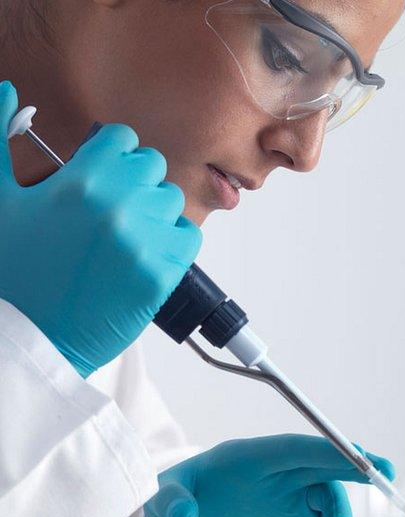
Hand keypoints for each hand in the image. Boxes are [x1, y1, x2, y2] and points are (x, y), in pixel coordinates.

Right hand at [0, 81, 200, 376]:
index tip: (96, 174)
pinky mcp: (162, 275)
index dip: (107, 156)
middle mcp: (118, 207)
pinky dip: (170, 242)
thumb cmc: (10, 272)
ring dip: (150, 212)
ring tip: (117, 236)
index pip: (122, 140)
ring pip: (170, 200)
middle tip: (103, 210)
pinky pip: (187, 237)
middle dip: (130, 181)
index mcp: (79, 183)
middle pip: (150, 167)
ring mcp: (144, 242)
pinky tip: (139, 254)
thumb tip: (8, 89)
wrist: (23, 339)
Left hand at [145, 434, 394, 516]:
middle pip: (323, 459)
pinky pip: (327, 516)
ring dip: (343, 512)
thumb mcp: (163, 497)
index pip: (293, 447)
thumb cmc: (176, 498)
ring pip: (330, 490)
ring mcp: (292, 489)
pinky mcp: (299, 513)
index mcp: (250, 455)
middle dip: (355, 462)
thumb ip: (171, 501)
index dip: (325, 448)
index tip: (353, 454)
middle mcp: (279, 468)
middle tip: (386, 472)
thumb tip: (185, 515)